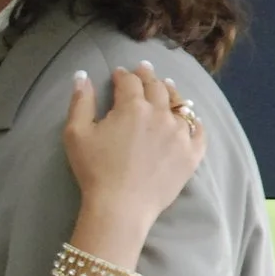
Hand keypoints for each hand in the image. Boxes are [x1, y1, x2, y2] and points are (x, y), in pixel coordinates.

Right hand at [62, 61, 206, 241]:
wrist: (121, 206)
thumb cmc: (95, 170)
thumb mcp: (76, 133)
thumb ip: (80, 101)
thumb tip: (82, 75)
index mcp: (132, 106)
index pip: (129, 82)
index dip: (123, 75)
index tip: (119, 74)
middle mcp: (160, 114)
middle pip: (156, 88)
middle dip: (148, 76)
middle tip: (144, 69)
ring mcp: (179, 134)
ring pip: (179, 105)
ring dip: (171, 92)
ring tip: (167, 86)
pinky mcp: (191, 154)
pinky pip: (198, 131)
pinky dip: (193, 122)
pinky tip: (190, 119)